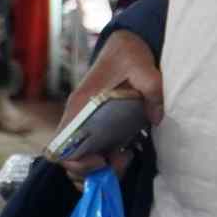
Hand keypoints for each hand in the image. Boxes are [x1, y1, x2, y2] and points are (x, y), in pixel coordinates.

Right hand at [59, 29, 163, 181]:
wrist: (126, 43)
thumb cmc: (129, 54)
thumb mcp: (144, 68)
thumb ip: (152, 90)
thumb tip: (155, 118)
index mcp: (81, 105)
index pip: (61, 145)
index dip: (77, 162)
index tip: (102, 161)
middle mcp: (77, 117)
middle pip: (69, 159)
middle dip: (92, 172)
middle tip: (119, 162)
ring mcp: (85, 123)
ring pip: (80, 159)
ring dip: (100, 170)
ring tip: (124, 158)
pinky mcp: (96, 126)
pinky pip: (91, 153)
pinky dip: (105, 162)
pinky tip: (126, 153)